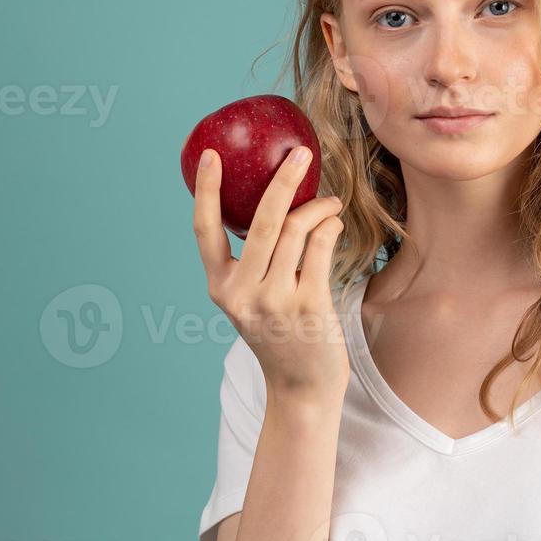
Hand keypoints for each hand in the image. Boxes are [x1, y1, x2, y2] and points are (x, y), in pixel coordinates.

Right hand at [192, 145, 349, 409]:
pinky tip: (335, 224)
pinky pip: (321, 248)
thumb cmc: (281, 332)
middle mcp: (242, 293)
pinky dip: (330, 227)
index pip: (205, 231)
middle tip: (301, 153)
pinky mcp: (308, 305)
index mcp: (221, 287)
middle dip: (283, 180)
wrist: (302, 387)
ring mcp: (275, 301)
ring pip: (296, 231)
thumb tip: (277, 200)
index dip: (207, 190)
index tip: (210, 155)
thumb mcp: (252, 300)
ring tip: (331, 202)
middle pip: (262, 222)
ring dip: (319, 207)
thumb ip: (254, 261)